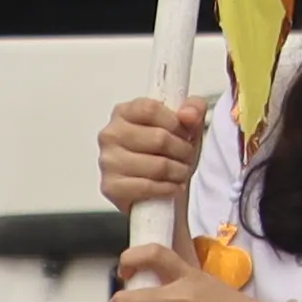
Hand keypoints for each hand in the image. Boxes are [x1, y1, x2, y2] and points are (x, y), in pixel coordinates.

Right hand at [97, 97, 205, 214]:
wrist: (161, 192)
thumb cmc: (170, 153)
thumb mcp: (187, 126)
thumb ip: (194, 109)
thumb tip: (188, 114)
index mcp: (124, 112)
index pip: (151, 109)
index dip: (176, 123)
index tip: (185, 133)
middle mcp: (111, 134)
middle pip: (159, 138)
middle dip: (183, 150)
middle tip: (187, 156)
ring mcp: (108, 161)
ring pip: (158, 165)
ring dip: (178, 171)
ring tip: (181, 172)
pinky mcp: (111, 187)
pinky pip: (148, 187)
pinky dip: (168, 189)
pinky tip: (172, 187)